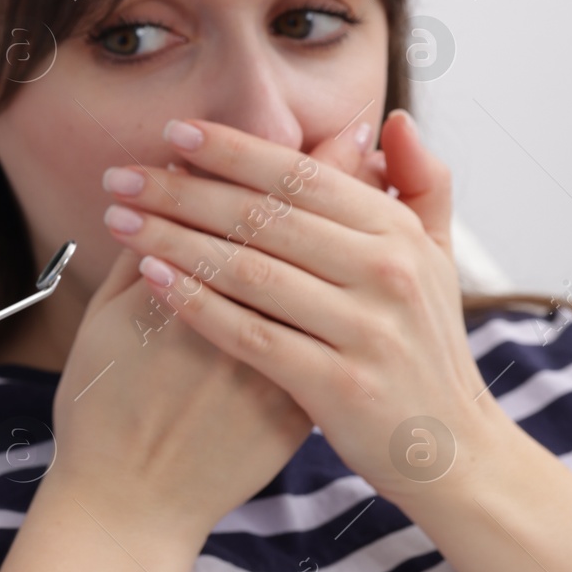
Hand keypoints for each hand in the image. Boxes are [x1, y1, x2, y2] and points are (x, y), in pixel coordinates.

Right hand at [0, 126, 380, 571]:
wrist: (130, 504)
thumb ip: (140, 259)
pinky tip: (351, 268)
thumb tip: (163, 199)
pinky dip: (339, 299)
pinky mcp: (296, 403)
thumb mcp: (105, 323)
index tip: (300, 129)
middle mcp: (239, 322)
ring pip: (320, 284)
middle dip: (325, 180)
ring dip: (345, 232)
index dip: (271, 164)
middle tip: (348, 132)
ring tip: (362, 184)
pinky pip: (323, 339)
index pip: (246, 207)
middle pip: (296, 232)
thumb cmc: (101, 410)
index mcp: (182, 290)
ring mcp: (275, 365)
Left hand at [99, 110, 496, 502]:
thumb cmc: (426, 349)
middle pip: (263, 216)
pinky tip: (148, 276)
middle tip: (119, 176)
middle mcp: (386, 273)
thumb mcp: (439, 260)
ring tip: (118, 220)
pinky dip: (195, 301)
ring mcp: (364, 330)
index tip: (173, 132)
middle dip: (181, 190)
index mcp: (399, 233)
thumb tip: (390, 120)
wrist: (453, 452)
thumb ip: (421, 186)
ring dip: (173, 238)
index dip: (233, 150)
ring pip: (248, 269)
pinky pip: (250, 334)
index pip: (301, 175)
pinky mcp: (337, 385)